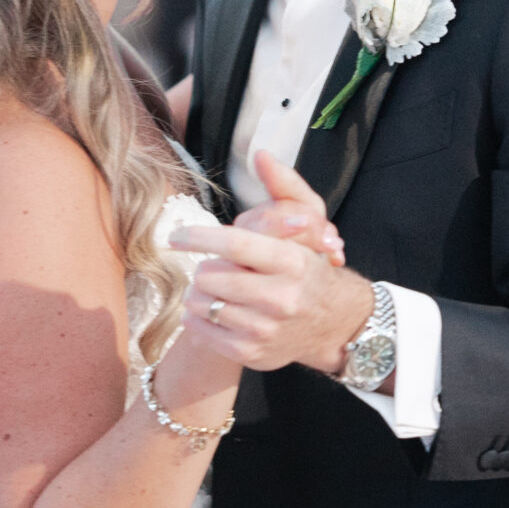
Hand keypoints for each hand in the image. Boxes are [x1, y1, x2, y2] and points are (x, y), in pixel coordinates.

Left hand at [172, 154, 368, 374]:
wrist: (332, 325)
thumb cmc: (308, 268)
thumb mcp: (308, 224)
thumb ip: (284, 187)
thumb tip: (261, 154)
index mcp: (292, 263)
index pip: (235, 244)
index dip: (198, 237)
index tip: (176, 236)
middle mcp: (281, 298)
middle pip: (211, 275)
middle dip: (205, 267)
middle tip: (214, 267)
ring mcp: (265, 329)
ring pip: (202, 303)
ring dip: (200, 292)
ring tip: (215, 289)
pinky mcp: (251, 353)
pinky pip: (202, 330)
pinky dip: (198, 317)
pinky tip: (211, 309)